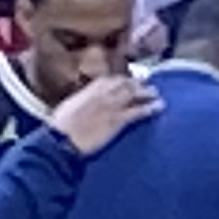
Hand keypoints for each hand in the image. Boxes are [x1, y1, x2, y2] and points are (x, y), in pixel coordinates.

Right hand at [45, 70, 160, 152]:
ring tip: (156, 93)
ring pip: (133, 94)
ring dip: (146, 92)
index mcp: (89, 89)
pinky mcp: (117, 120)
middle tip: (147, 84)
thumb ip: (81, 101)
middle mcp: (102, 93)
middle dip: (137, 83)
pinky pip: (137, 112)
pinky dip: (149, 108)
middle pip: (125, 84)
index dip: (122, 79)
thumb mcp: (69, 107)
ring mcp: (111, 105)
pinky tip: (158, 107)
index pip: (110, 79)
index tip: (128, 80)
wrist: (62, 139)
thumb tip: (84, 101)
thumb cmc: (60, 126)